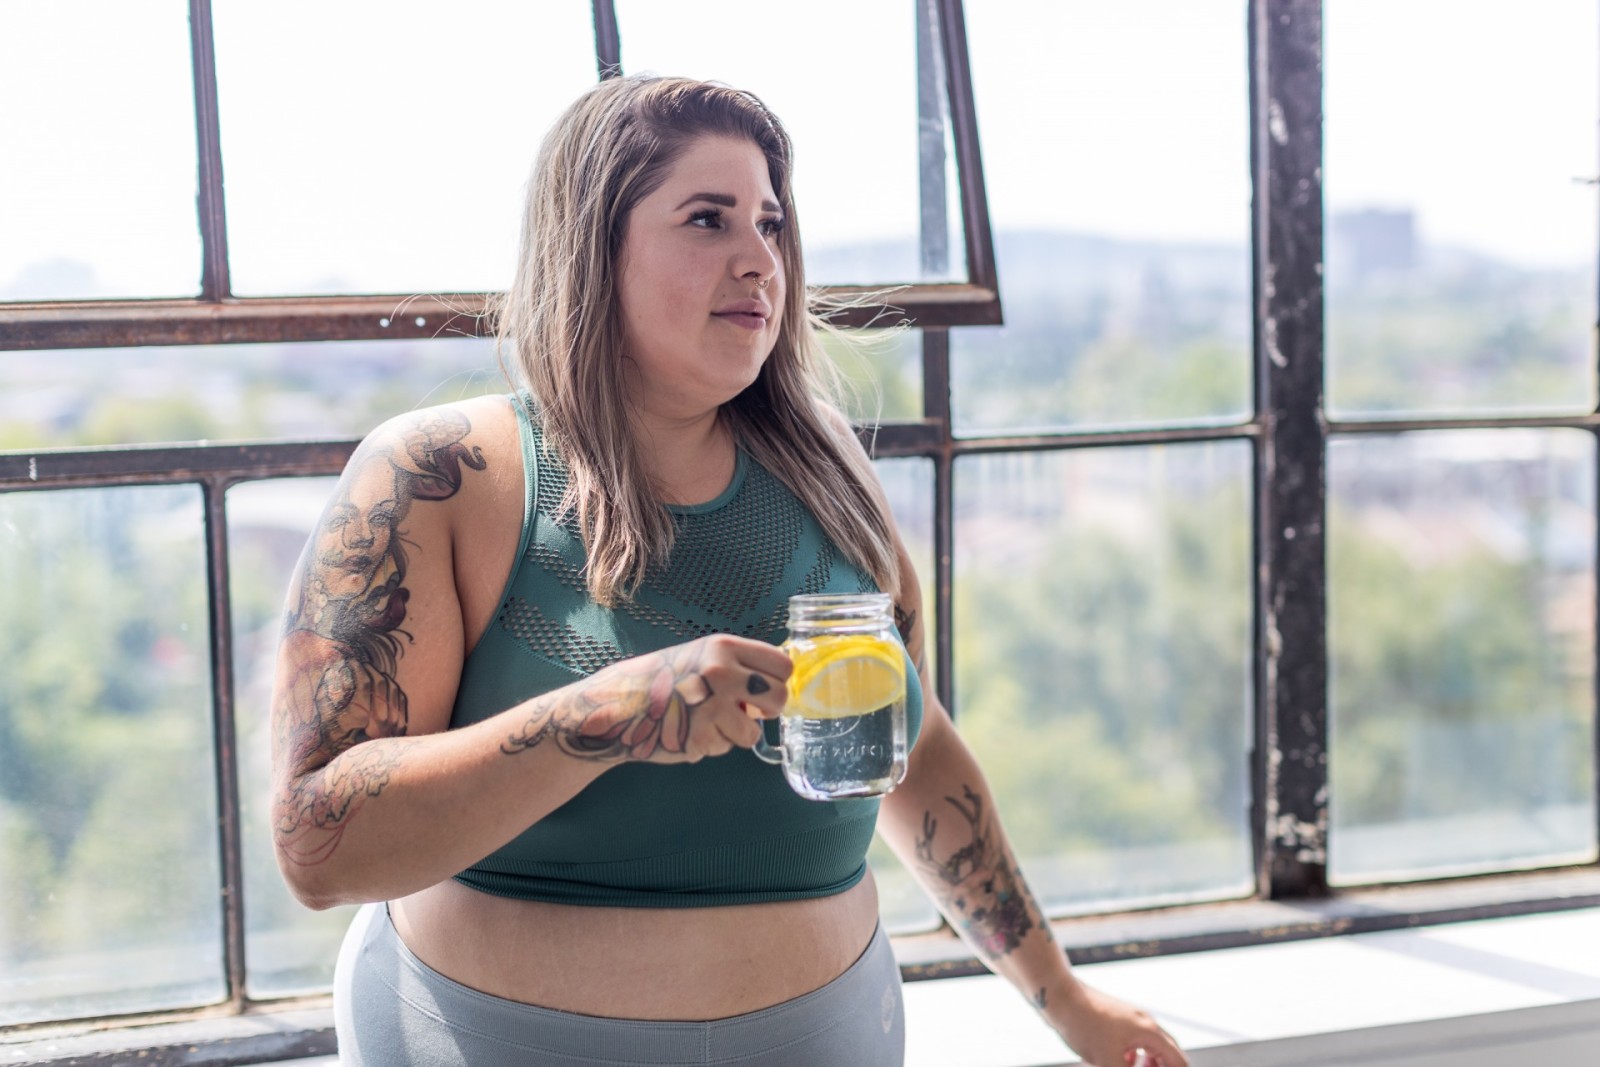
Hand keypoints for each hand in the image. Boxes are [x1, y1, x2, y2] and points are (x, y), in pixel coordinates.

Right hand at [566, 634, 790, 762]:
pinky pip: (726, 747)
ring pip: (753, 732)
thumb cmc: (663, 679)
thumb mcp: (702, 656)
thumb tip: (775, 681)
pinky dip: (713, 744)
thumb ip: (737, 666)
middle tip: (749, 711)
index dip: (778, 681)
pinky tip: (692, 730)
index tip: (764, 689)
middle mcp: (722, 672)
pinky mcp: (701, 736)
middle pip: (779, 697)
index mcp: (724, 648)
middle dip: (768, 711)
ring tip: (710, 721)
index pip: (783, 664)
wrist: (619, 704)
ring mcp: (712, 706)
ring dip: (736, 733)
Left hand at [1047, 979, 1187, 1066]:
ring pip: (1152, 1045)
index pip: (1178, 1062)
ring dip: (1150, 1063)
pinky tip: (1124, 1060)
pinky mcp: (1118, 1017)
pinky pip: (1137, 1039)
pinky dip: (1136, 1054)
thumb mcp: (1108, 1062)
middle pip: (1169, 1052)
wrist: (1060, 997)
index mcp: (1150, 1033)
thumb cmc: (1084, 1028)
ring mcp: (1132, 1017)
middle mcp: (1146, 1022)